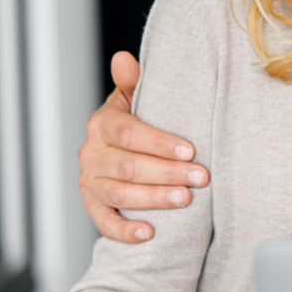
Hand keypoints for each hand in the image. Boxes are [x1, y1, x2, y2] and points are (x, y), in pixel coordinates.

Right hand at [78, 51, 210, 242]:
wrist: (117, 152)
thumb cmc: (134, 124)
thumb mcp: (133, 100)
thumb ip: (131, 81)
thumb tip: (123, 58)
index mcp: (102, 124)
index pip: (128, 133)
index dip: (159, 143)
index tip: (190, 150)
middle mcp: (91, 154)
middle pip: (127, 166)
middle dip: (167, 173)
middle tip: (200, 177)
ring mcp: (90, 183)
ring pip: (120, 194)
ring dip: (154, 198)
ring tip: (185, 199)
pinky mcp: (93, 208)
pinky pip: (104, 224)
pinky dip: (125, 231)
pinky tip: (149, 233)